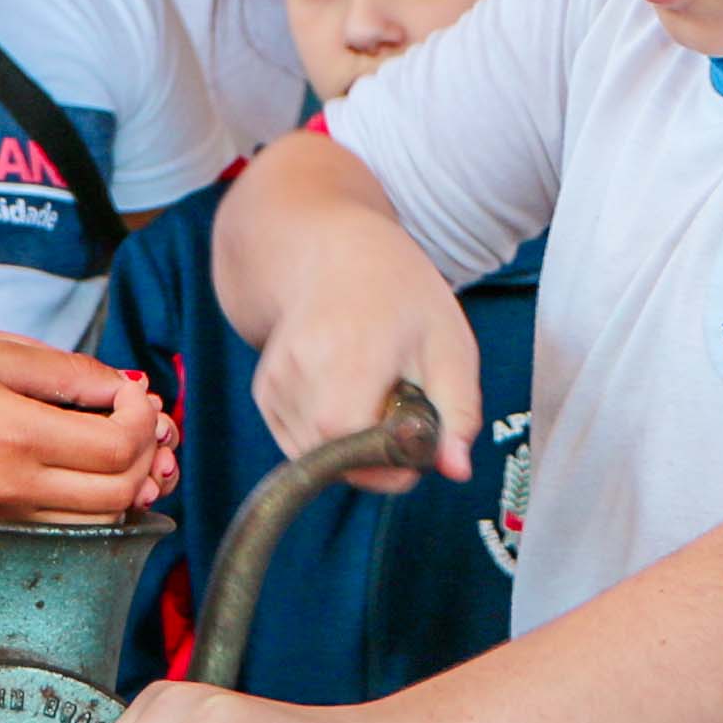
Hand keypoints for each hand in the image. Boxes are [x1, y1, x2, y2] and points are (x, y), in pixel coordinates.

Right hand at [0, 340, 161, 522]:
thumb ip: (64, 372)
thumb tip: (120, 386)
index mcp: (21, 437)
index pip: (122, 445)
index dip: (142, 416)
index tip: (129, 390)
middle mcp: (16, 487)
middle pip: (122, 492)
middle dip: (145, 454)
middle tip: (134, 418)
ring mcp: (0, 513)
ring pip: (98, 521)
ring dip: (122, 485)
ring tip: (112, 443)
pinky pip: (61, 528)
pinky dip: (88, 503)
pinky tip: (78, 468)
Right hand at [250, 247, 477, 490]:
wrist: (334, 252)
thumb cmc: (399, 293)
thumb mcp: (449, 345)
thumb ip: (457, 412)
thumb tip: (457, 470)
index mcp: (346, 355)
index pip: (351, 441)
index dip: (389, 461)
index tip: (419, 446)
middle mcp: (297, 371)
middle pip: (333, 458)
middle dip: (377, 458)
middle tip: (404, 416)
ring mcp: (274, 384)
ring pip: (315, 458)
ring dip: (353, 449)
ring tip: (374, 397)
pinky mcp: (265, 394)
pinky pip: (300, 446)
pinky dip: (329, 439)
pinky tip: (347, 396)